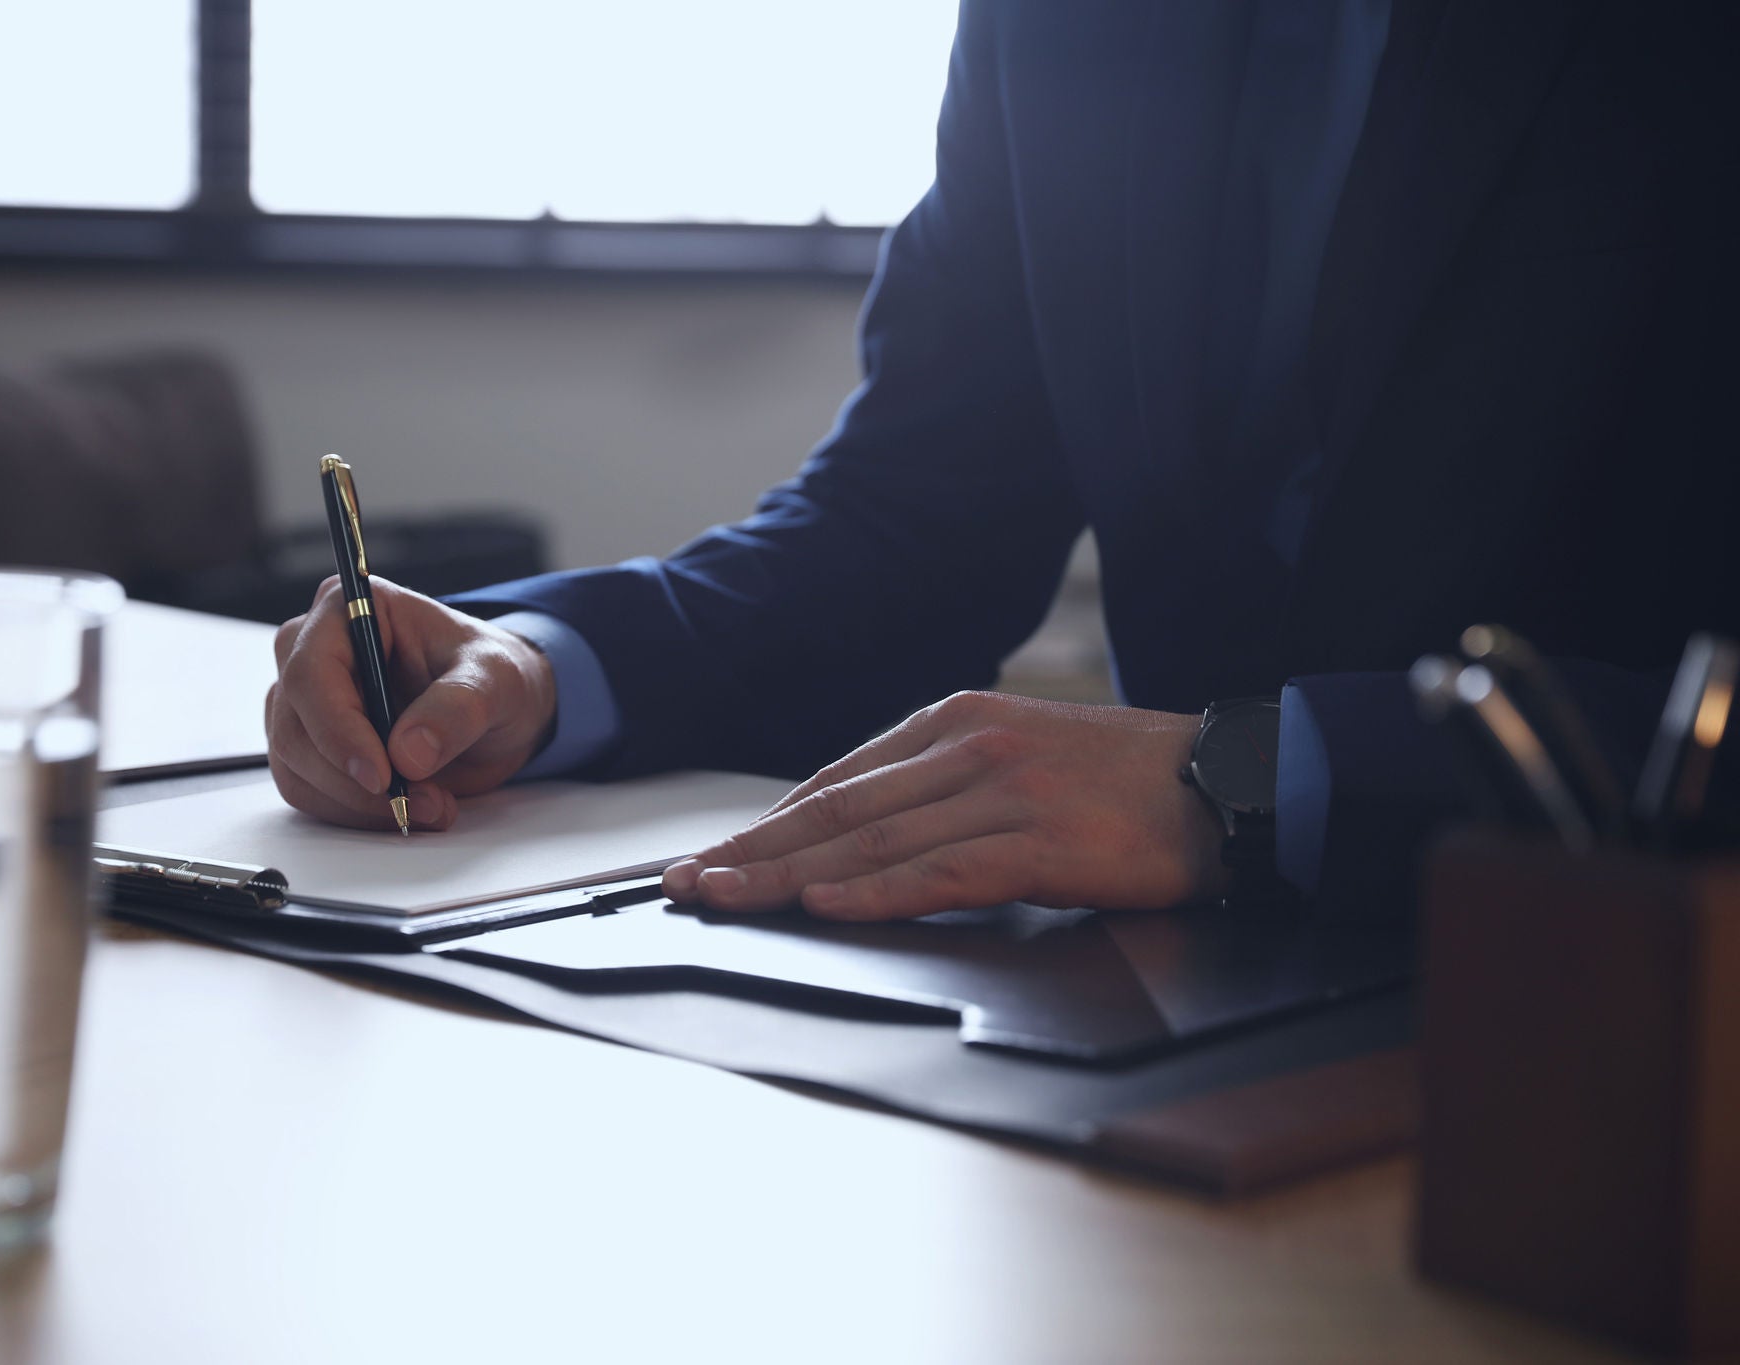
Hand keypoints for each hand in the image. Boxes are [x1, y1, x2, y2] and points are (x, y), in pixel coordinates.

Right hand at [266, 576, 556, 830]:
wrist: (497, 713)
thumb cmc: (491, 675)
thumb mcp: (496, 679)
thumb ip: (457, 708)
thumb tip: (408, 752)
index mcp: (349, 610)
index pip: (311, 672)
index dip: (337, 729)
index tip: (380, 776)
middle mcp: (312, 651)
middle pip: (295, 728)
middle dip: (357, 780)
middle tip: (424, 801)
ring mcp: (305, 704)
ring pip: (297, 768)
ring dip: (361, 805)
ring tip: (431, 805)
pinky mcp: (310, 749)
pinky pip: (309, 794)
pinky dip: (357, 814)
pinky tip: (408, 808)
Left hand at [660, 692, 1226, 918]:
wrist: (1228, 781)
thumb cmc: (1122, 781)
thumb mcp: (1018, 759)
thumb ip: (942, 787)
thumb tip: (860, 836)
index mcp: (955, 722)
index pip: (836, 780)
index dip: (766, 824)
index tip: (712, 855)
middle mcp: (967, 748)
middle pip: (836, 808)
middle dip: (753, 850)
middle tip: (687, 882)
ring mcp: (1002, 791)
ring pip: (872, 840)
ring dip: (788, 875)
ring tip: (727, 898)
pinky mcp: (1041, 841)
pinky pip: (941, 872)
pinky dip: (876, 891)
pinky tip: (826, 904)